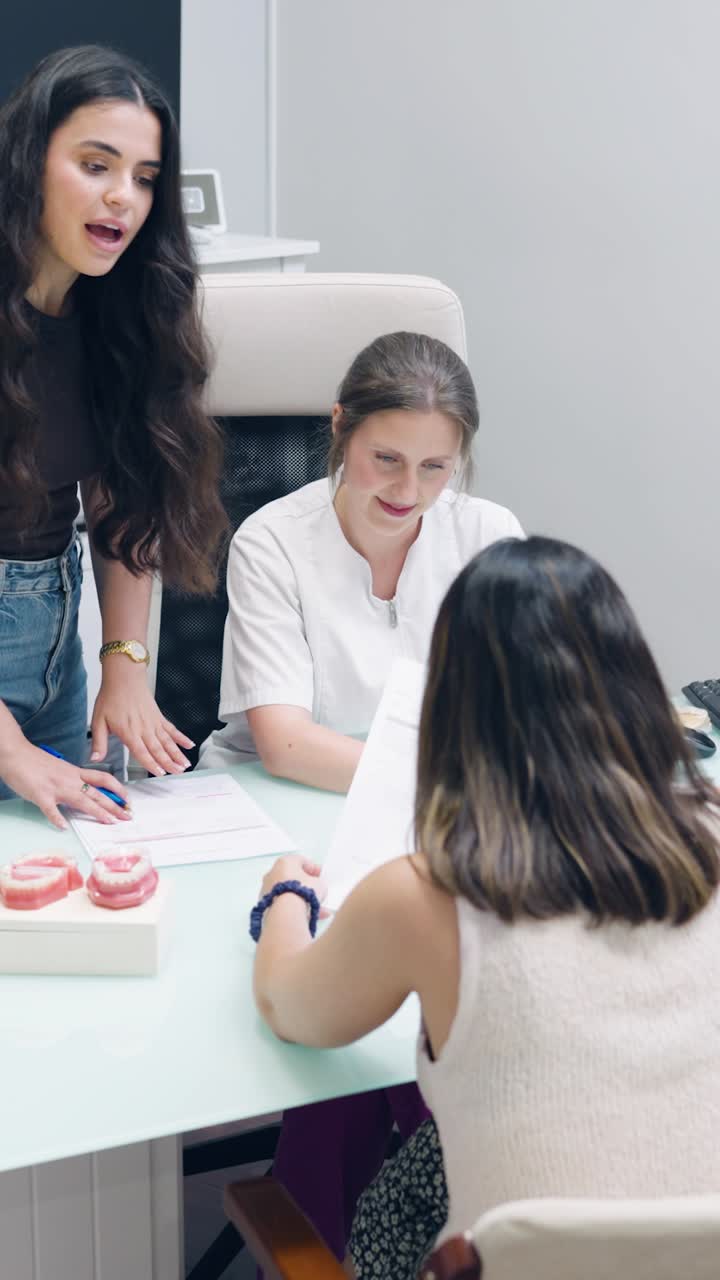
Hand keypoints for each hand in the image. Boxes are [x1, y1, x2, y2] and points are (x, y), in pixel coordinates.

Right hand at [0, 739, 131, 829]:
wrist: (15, 753)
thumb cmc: (34, 761)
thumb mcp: (59, 768)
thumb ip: (70, 780)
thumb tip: (80, 792)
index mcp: (74, 772)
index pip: (103, 779)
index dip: (117, 789)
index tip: (127, 799)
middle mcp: (70, 779)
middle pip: (97, 793)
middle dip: (114, 806)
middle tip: (127, 816)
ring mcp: (56, 787)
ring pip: (82, 800)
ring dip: (97, 812)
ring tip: (109, 822)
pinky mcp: (41, 795)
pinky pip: (50, 809)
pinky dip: (57, 818)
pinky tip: (63, 827)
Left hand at [91, 661, 192, 776]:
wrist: (123, 677)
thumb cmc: (111, 697)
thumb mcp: (98, 721)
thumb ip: (98, 742)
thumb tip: (94, 759)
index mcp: (129, 732)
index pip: (142, 752)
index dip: (152, 764)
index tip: (160, 773)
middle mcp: (144, 729)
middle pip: (159, 749)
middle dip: (169, 763)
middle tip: (178, 773)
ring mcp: (153, 723)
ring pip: (168, 742)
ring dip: (177, 754)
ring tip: (185, 764)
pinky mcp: (159, 717)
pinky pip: (172, 729)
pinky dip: (181, 738)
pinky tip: (189, 745)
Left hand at [260, 855, 327, 909]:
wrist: (286, 912)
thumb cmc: (301, 892)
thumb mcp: (319, 883)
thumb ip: (318, 882)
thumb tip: (316, 886)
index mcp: (285, 861)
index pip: (300, 861)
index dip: (313, 869)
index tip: (320, 876)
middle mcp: (273, 873)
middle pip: (292, 877)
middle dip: (305, 885)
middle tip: (316, 891)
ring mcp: (267, 889)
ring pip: (288, 892)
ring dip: (301, 899)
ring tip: (315, 907)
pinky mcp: (266, 903)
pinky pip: (283, 904)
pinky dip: (294, 908)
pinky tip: (307, 915)